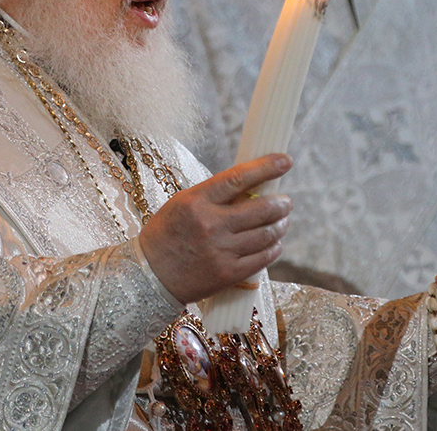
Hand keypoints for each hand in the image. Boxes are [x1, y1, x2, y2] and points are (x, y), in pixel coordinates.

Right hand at [139, 153, 292, 303]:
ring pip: (267, 234)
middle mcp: (211, 225)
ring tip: (281, 221)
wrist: (150, 275)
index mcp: (197, 201)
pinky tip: (274, 243)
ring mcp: (221, 251)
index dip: (267, 167)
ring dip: (280, 225)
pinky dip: (274, 248)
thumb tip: (251, 185)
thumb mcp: (183, 204)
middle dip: (281, 203)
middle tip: (286, 201)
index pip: (239, 178)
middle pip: (261, 208)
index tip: (285, 161)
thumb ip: (214, 195)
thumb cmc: (166, 234)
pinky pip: (263, 258)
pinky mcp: (228, 274)